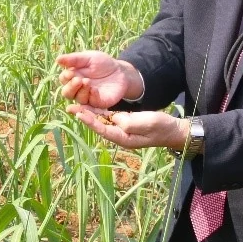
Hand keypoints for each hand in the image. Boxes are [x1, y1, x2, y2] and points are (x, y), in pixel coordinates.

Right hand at [56, 51, 136, 107]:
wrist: (121, 72)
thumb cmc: (103, 63)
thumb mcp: (89, 58)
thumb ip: (74, 59)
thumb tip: (57, 59)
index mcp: (73, 76)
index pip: (64, 79)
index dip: (65, 77)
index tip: (70, 72)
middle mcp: (78, 89)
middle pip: (66, 93)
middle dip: (71, 87)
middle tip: (78, 79)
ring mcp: (87, 97)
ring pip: (77, 99)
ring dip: (81, 91)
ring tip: (87, 82)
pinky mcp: (98, 103)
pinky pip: (91, 103)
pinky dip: (91, 96)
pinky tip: (94, 89)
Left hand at [67, 105, 188, 150]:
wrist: (172, 130)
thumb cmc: (161, 127)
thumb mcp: (147, 123)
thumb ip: (130, 122)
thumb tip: (116, 119)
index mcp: (123, 137)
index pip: (102, 128)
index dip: (89, 120)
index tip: (78, 113)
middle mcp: (119, 134)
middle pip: (98, 124)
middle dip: (84, 115)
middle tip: (69, 107)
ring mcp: (122, 129)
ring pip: (101, 120)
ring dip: (89, 112)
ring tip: (75, 105)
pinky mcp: (125, 123)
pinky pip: (109, 117)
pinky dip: (99, 110)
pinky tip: (91, 103)